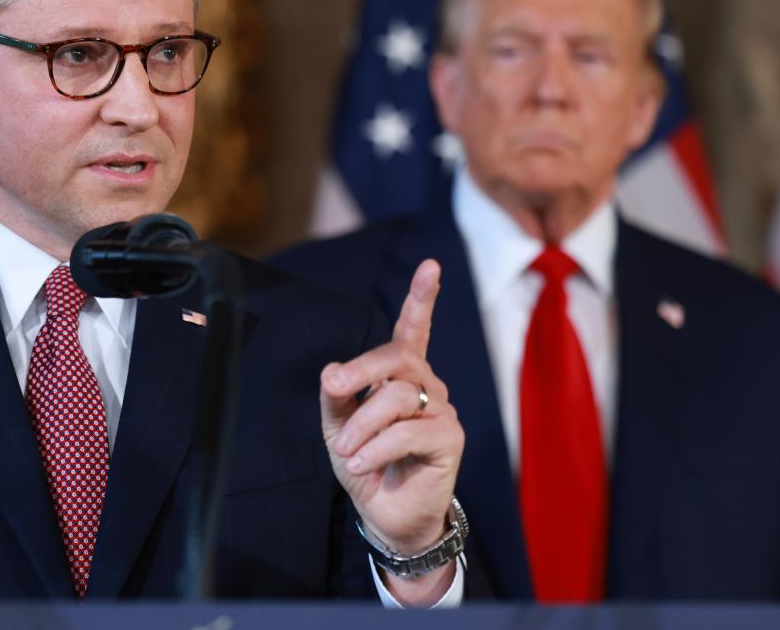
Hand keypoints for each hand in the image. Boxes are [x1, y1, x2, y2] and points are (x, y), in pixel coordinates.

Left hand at [320, 259, 463, 601]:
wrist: (387, 514)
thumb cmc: (365, 462)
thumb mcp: (338, 427)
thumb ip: (336, 396)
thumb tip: (330, 370)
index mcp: (402, 374)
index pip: (414, 329)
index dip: (422, 297)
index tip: (431, 265)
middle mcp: (427, 385)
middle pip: (396, 357)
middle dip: (359, 369)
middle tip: (332, 386)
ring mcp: (441, 409)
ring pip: (395, 397)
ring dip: (360, 426)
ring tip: (345, 453)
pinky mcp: (449, 438)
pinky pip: (405, 432)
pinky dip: (374, 449)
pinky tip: (360, 465)